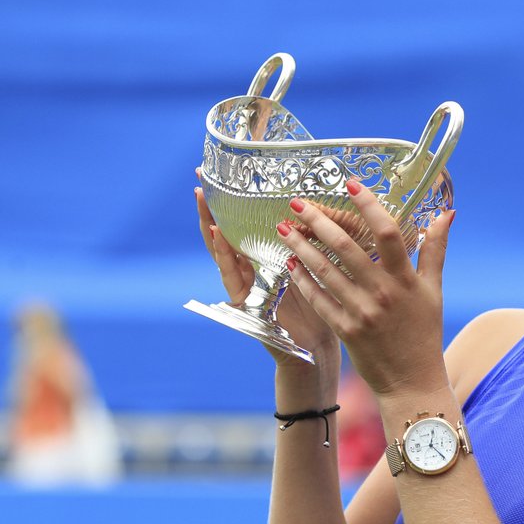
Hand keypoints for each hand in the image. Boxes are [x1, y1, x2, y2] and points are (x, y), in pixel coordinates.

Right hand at [194, 171, 339, 368]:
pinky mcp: (243, 303)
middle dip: (213, 207)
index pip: (246, 226)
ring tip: (202, 198)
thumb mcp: (318, 265)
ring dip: (210, 223)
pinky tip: (218, 235)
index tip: (226, 175)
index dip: (235, 203)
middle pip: (227, 233)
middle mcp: (252, 270)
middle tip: (201, 177)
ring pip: (221, 251)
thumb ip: (313, 242)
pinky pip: (230, 277)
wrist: (316, 348)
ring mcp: (244, 286)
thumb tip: (318, 206)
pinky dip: (223, 255)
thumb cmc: (321, 308)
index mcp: (268, 259)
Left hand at [275, 180, 454, 398]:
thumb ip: (435, 250)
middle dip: (320, 221)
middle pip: (347, 247)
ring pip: (325, 272)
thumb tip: (446, 213)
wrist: (413, 381)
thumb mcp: (434, 290)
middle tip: (298, 202)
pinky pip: (319, 300)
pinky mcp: (346, 331)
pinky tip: (290, 264)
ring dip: (302, 247)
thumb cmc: (424, 333)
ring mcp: (362, 312)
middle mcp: (383, 293)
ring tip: (285, 229)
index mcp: (406, 280)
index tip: (350, 184)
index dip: (368, 205)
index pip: (388, 232)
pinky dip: (303, 281)